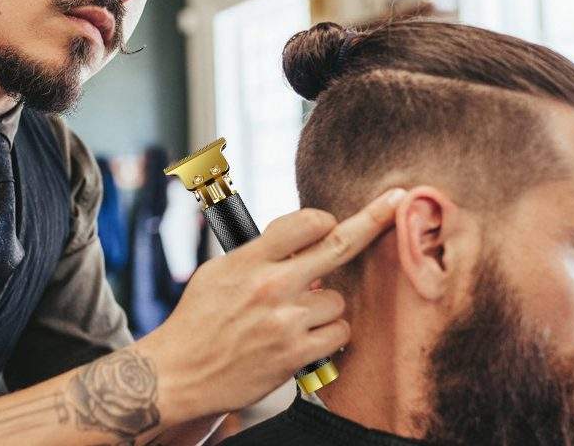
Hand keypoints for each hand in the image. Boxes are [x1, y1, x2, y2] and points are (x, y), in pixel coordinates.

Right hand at [139, 188, 404, 424]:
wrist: (180, 371)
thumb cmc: (199, 318)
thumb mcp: (219, 271)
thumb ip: (259, 254)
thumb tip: (300, 241)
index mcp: (250, 259)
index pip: (303, 222)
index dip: (322, 220)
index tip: (329, 222)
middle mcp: (271, 285)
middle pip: (338, 245)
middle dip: (372, 219)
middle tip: (393, 202)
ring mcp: (286, 321)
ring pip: (338, 299)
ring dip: (325, 306)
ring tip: (293, 316)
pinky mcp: (296, 354)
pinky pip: (339, 333)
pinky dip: (328, 334)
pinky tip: (304, 336)